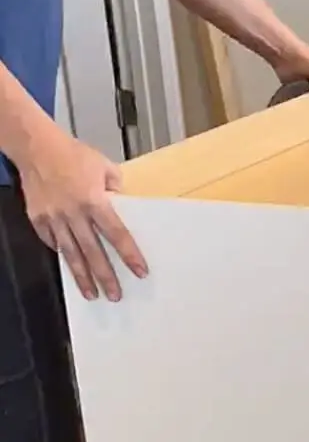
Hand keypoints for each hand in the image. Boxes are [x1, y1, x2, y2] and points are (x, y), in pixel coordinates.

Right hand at [20, 125, 146, 301]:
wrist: (35, 145)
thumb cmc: (70, 153)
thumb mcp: (104, 165)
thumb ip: (116, 186)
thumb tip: (121, 202)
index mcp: (94, 201)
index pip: (117, 234)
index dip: (129, 255)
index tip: (140, 272)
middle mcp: (73, 213)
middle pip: (93, 252)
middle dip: (105, 276)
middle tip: (115, 295)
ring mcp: (53, 218)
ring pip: (70, 254)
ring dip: (82, 276)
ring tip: (92, 295)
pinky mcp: (37, 218)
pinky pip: (51, 242)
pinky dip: (61, 254)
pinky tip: (70, 265)